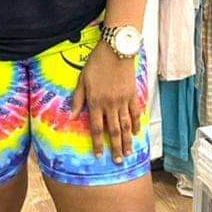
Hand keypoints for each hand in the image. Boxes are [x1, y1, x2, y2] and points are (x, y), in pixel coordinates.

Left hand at [71, 41, 141, 163]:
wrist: (116, 50)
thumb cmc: (96, 63)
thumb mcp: (82, 80)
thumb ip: (78, 100)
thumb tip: (73, 117)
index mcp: (96, 102)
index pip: (97, 128)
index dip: (98, 144)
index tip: (99, 156)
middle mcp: (110, 105)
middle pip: (114, 131)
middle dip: (116, 148)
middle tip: (119, 162)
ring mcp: (123, 100)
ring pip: (126, 125)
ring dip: (128, 141)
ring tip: (129, 153)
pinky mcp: (133, 94)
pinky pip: (135, 113)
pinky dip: (137, 124)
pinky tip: (137, 133)